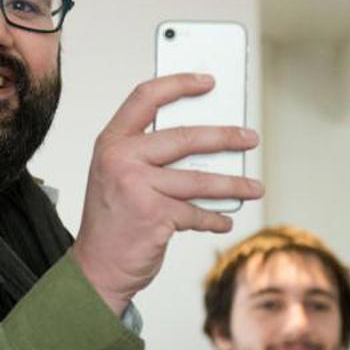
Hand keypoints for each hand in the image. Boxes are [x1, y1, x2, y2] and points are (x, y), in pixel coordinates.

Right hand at [73, 73, 262, 314]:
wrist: (96, 268)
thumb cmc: (113, 220)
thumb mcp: (119, 177)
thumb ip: (150, 155)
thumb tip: (206, 143)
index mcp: (111, 143)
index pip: (145, 98)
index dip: (179, 84)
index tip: (208, 82)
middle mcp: (120, 159)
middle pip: (183, 137)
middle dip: (225, 137)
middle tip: (249, 138)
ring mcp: (136, 186)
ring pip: (198, 179)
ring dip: (233, 185)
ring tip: (253, 187)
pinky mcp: (154, 215)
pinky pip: (196, 212)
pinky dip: (214, 218)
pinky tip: (223, 220)